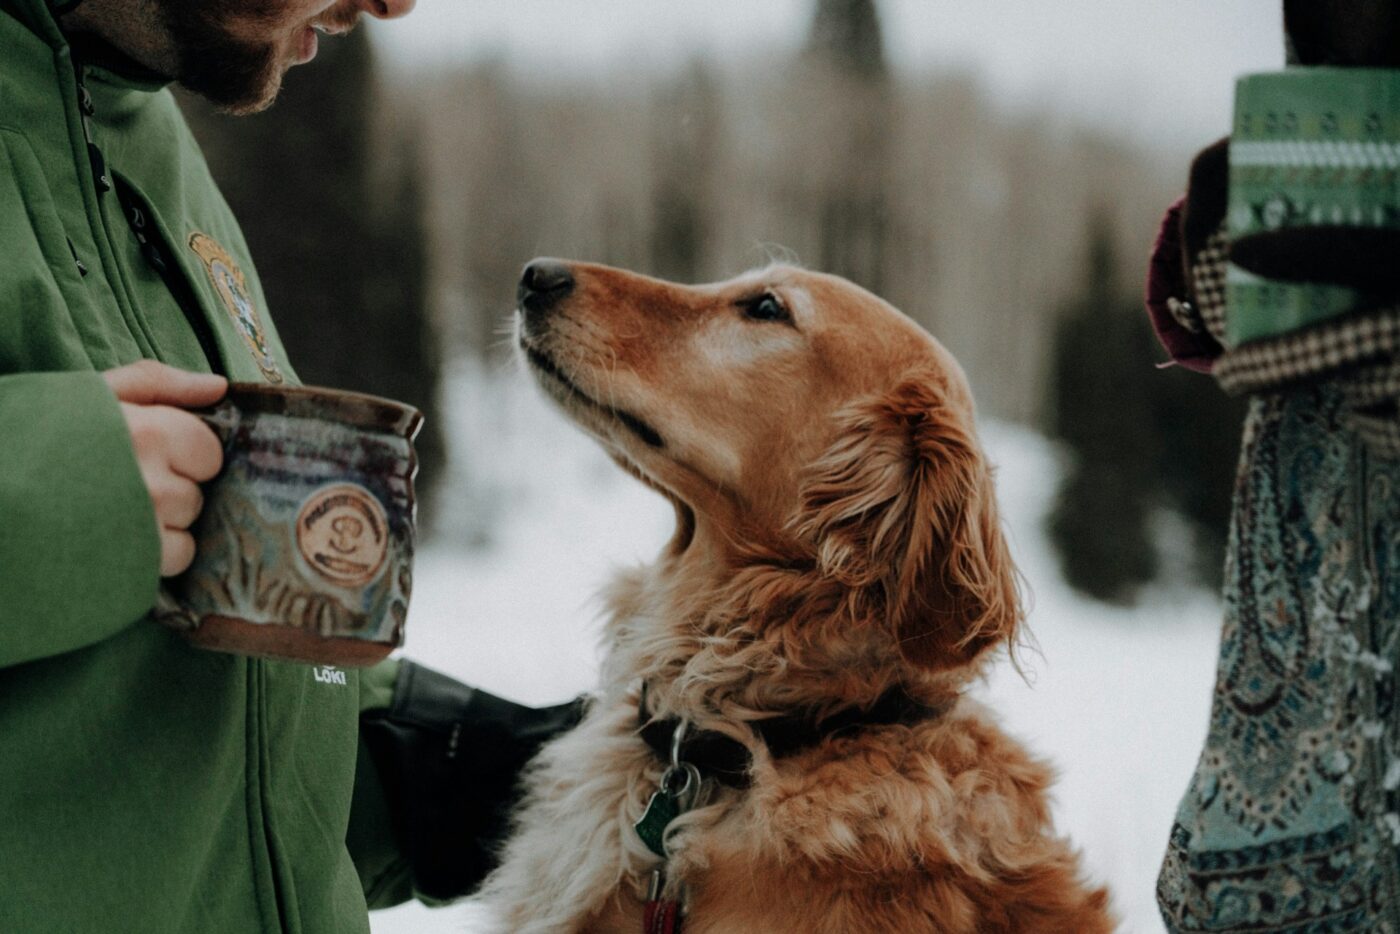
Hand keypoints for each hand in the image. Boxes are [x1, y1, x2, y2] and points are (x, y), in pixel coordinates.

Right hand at [103, 361, 227, 576]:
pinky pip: (174, 561)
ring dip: (162, 527)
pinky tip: (116, 540)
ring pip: (187, 533)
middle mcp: (153, 485)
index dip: (183, 455)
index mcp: (149, 434)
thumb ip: (160, 383)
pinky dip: (153, 556)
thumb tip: (218, 386)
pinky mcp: (130, 567)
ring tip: (115, 514)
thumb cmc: (37, 437)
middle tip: (120, 485)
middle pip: (196, 496)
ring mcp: (143, 532)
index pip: (209, 453)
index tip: (148, 455)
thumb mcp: (96, 393)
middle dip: (170, 491)